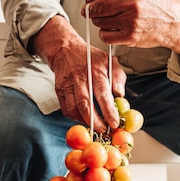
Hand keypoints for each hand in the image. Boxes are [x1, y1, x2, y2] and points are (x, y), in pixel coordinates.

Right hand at [31, 16, 126, 131]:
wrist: (65, 49)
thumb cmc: (90, 58)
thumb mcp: (110, 61)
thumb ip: (118, 78)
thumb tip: (120, 95)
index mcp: (95, 71)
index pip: (102, 94)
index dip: (108, 111)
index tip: (114, 123)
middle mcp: (79, 78)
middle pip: (85, 105)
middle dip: (95, 121)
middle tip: (104, 130)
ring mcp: (67, 84)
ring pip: (73, 109)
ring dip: (84, 121)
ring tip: (95, 126)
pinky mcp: (59, 90)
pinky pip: (66, 109)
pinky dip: (75, 117)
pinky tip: (83, 118)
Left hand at [82, 0, 179, 61]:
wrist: (175, 22)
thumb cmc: (159, 5)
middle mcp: (130, 3)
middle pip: (95, 6)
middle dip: (90, 9)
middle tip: (91, 10)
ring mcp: (130, 21)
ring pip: (99, 22)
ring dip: (99, 21)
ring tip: (108, 18)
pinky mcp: (130, 37)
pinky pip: (106, 36)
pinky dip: (105, 34)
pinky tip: (112, 29)